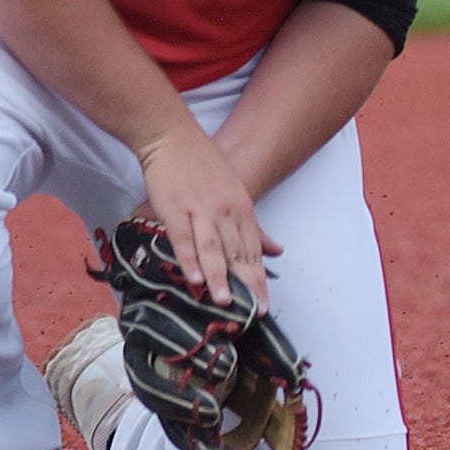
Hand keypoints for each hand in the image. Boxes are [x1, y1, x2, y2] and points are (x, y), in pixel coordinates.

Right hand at [135, 127, 281, 307]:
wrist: (173, 137)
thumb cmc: (203, 166)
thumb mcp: (235, 193)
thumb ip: (252, 226)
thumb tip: (276, 250)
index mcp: (242, 209)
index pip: (254, 251)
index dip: (259, 279)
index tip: (264, 304)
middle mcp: (226, 211)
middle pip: (239, 254)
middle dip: (248, 285)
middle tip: (255, 312)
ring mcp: (201, 210)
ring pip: (214, 250)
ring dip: (220, 278)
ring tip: (225, 303)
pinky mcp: (175, 209)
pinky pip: (184, 239)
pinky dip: (190, 260)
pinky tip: (195, 279)